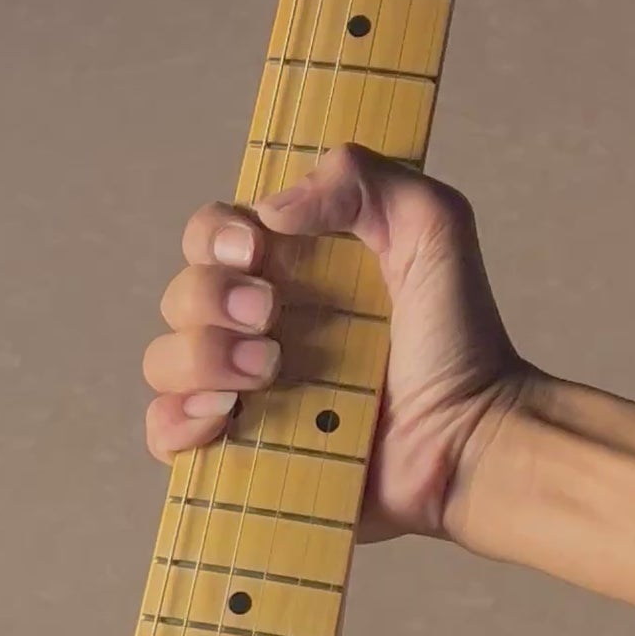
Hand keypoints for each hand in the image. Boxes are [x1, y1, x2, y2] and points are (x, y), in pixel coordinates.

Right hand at [141, 145, 528, 542]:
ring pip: (165, 360)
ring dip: (201, 357)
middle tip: (270, 317)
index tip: (255, 249)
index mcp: (291, 271)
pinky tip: (225, 415)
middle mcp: (257, 328)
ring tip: (269, 372)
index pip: (213, 235)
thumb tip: (273, 208)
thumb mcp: (433, 228)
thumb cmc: (460, 341)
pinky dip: (179, 419)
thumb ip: (367, 180)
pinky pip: (166, 433)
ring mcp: (244, 393)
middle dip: (211, 298)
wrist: (469, 440)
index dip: (216, 236)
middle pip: (181, 294)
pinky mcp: (240, 455)